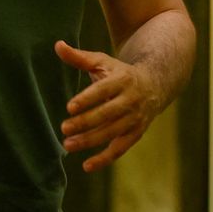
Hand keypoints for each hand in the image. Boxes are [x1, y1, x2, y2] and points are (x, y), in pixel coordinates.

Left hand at [55, 40, 159, 171]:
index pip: (103, 90)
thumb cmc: (119, 72)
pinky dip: (105, 158)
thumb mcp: (102, 61)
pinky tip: (86, 166)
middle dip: (86, 122)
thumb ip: (79, 57)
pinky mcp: (136, 133)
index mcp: (123, 80)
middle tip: (64, 128)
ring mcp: (135, 119)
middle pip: (108, 114)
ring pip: (113, 133)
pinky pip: (121, 148)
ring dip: (91, 140)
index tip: (70, 107)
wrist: (155, 84)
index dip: (87, 99)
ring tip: (67, 145)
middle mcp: (132, 101)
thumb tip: (57, 45)